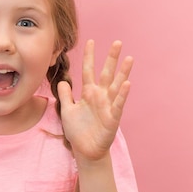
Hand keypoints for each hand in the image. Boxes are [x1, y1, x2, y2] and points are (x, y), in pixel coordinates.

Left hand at [57, 40, 132, 162]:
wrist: (84, 150)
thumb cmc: (77, 131)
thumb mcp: (67, 110)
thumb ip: (65, 96)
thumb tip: (62, 81)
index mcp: (88, 94)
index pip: (88, 71)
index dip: (90, 57)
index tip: (91, 41)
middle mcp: (99, 97)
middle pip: (106, 74)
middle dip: (111, 59)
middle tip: (117, 42)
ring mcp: (107, 106)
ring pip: (116, 86)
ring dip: (123, 73)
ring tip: (129, 58)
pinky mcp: (112, 118)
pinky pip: (118, 104)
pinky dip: (122, 94)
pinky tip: (127, 83)